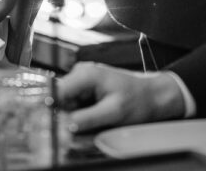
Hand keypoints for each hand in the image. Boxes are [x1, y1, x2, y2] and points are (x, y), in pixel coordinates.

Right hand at [56, 61, 184, 132]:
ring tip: (96, 122)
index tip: (53, 129)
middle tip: (82, 130)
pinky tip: (96, 119)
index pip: (55, 93)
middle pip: (60, 101)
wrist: (153, 96)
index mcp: (84, 75)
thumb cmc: (138, 100)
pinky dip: (82, 116)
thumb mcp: (113, 113)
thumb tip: (65, 126)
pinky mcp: (86, 89)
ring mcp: (83, 81)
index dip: (52, 111)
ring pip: (67, 105)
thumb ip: (88, 118)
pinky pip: (76, 106)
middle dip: (67, 117)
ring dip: (76, 118)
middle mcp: (80, 74)